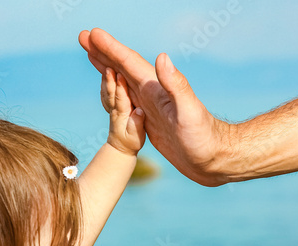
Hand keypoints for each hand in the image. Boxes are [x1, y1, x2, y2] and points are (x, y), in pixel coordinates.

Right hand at [80, 28, 231, 185]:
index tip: (91, 34)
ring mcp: (150, 105)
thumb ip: (177, 86)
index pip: (129, 63)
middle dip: (102, 51)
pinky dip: (114, 90)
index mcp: (157, 89)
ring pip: (121, 80)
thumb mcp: (190, 113)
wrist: (214, 158)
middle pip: (121, 66)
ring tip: (92, 55)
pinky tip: (112, 88)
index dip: (109, 48)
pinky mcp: (149, 119)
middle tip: (83, 37)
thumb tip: (162, 57)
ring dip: (106, 67)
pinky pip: (125, 99)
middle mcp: (152, 93)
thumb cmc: (205, 139)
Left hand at [101, 67, 145, 155]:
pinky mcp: (111, 106)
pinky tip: (105, 71)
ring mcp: (111, 107)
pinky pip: (106, 92)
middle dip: (109, 78)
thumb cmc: (131, 142)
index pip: (120, 99)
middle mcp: (115, 109)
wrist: (120, 148)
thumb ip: (138, 124)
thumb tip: (139, 111)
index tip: (119, 74)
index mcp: (123, 115)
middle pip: (110, 92)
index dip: (119, 87)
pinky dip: (104, 81)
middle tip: (107, 65)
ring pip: (106, 90)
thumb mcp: (137, 136)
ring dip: (104, 76)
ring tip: (101, 62)